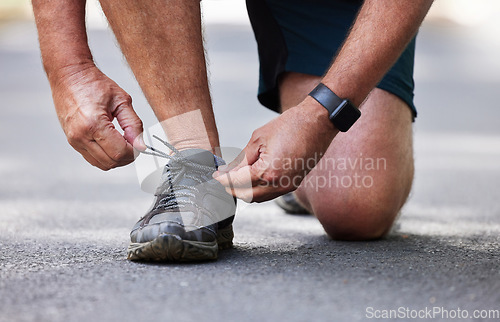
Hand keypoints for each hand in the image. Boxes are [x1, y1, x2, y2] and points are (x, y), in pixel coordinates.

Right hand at [50, 64, 144, 169]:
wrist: (70, 76)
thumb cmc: (93, 83)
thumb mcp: (122, 100)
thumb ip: (134, 124)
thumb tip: (141, 145)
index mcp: (94, 124)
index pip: (120, 152)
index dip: (134, 152)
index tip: (140, 144)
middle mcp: (80, 135)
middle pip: (111, 162)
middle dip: (127, 157)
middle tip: (134, 144)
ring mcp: (74, 140)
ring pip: (102, 164)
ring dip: (117, 159)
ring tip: (124, 143)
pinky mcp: (72, 141)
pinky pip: (93, 159)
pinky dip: (106, 156)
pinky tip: (113, 143)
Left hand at [214, 98, 337, 201]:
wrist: (317, 123)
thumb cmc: (290, 125)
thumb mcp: (258, 139)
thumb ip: (242, 159)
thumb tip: (229, 171)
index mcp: (268, 172)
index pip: (238, 182)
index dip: (223, 180)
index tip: (215, 175)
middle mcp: (279, 184)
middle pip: (247, 195)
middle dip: (232, 189)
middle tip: (222, 178)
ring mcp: (288, 186)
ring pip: (259, 197)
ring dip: (245, 191)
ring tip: (234, 178)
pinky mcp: (294, 183)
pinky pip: (270, 193)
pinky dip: (258, 189)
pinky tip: (251, 178)